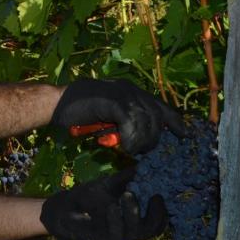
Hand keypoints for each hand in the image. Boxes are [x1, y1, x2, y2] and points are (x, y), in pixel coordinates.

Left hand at [40, 170, 165, 239]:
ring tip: (128, 194)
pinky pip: (115, 236)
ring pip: (135, 233)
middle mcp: (128, 232)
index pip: (156, 223)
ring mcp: (115, 238)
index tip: (160, 194)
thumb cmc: (86, 198)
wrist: (61, 209)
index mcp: (132, 220)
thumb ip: (125, 178)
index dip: (163, 212)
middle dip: (156, 214)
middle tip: (154, 196)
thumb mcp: (107, 185)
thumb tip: (143, 165)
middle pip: (151, 230)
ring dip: (134, 213)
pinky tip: (112, 206)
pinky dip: (116, 220)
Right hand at [50, 78, 184, 154]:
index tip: (184, 134)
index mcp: (130, 90)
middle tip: (142, 149)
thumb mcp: (107, 115)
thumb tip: (138, 138)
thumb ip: (123, 120)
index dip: (174, 120)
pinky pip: (132, 123)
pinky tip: (124, 146)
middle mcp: (130, 89)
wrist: (56, 102)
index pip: (159, 105)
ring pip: (146, 121)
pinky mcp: (114, 101)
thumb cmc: (77, 111)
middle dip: (153, 136)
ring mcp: (123, 93)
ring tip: (131, 149)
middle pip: (155, 115)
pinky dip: (130, 138)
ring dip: (141, 139)